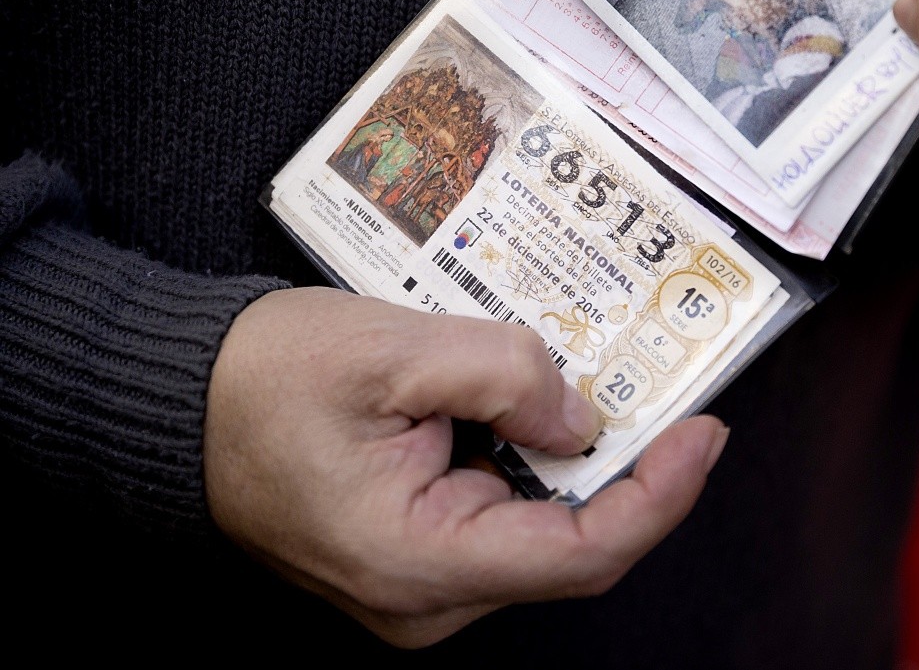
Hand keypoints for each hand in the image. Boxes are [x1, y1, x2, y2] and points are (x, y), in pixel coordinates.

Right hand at [204, 287, 727, 647]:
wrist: (188, 399)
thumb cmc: (267, 378)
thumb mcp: (391, 349)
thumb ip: (501, 373)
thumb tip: (580, 413)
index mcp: (414, 562)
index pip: (579, 555)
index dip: (658, 495)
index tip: (704, 432)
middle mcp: (421, 596)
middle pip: (565, 543)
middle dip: (620, 464)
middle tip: (658, 386)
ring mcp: (414, 579)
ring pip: (531, 524)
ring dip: (570, 456)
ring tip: (585, 379)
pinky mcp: (409, 548)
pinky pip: (493, 510)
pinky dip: (526, 458)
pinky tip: (528, 402)